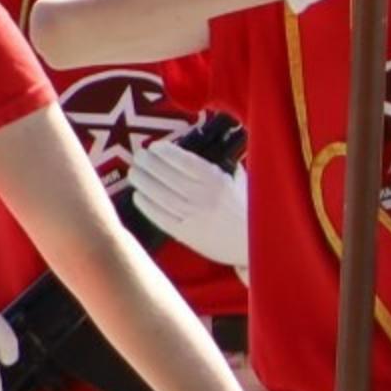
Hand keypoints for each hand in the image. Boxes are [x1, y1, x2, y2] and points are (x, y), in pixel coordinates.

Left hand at [125, 134, 248, 266]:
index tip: (155, 146)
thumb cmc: (251, 212)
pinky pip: (161, 218)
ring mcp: (194, 216)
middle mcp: (203, 197)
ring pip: (160, 195)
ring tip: (134, 173)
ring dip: (143, 182)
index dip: (166, 152)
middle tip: (138, 156)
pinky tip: (138, 196)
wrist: (256, 244)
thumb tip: (213, 151)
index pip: (185, 161)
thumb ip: (226, 167)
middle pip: (168, 176)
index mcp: (218, 181)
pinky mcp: (187, 235)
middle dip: (149, 164)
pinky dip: (147, 206)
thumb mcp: (243, 182)